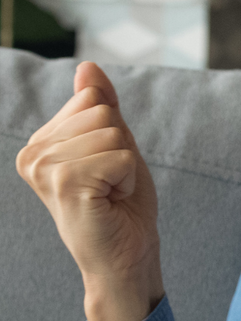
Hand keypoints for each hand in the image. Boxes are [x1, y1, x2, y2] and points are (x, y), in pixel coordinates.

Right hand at [16, 62, 162, 320]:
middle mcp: (32, 154)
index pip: (92, 99)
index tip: (106, 167)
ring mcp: (45, 170)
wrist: (126, 255)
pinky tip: (112, 201)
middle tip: (111, 183)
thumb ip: (101, 106)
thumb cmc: (121, 204)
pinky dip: (128, 177)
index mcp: (40, 143)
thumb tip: (87, 66)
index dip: (115, 132)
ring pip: (112, 132)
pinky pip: (119, 156)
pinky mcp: (65, 184)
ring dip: (126, 164)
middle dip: (122, 147)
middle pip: (102, 112)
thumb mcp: (115, 145)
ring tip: (110, 193)